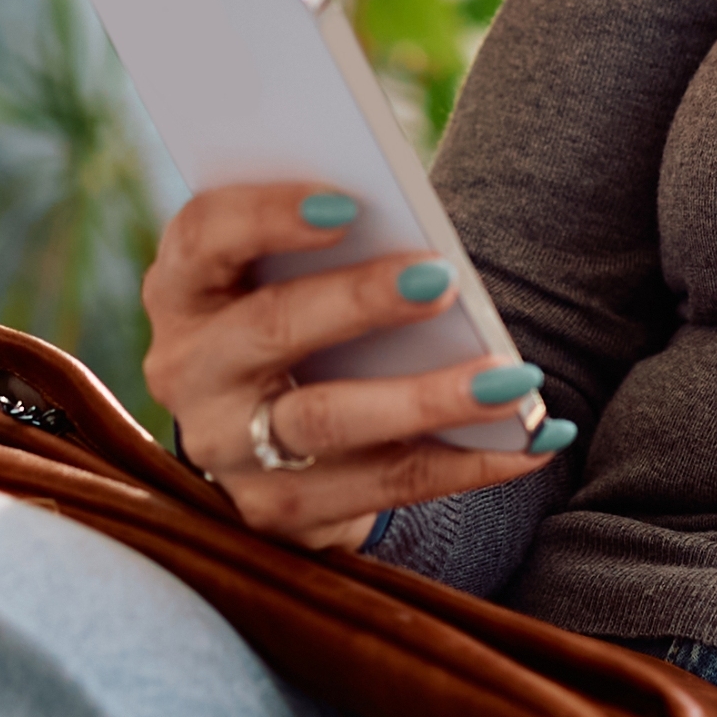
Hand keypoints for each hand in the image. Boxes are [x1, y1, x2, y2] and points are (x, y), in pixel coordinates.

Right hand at [142, 181, 569, 556]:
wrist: (270, 446)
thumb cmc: (302, 321)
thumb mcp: (289, 276)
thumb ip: (329, 247)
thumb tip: (423, 243)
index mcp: (184, 289)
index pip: (202, 238)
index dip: (267, 216)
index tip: (348, 204)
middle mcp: (187, 370)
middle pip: (269, 329)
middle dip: (359, 302)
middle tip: (443, 281)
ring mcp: (225, 450)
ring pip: (326, 420)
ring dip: (428, 397)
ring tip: (512, 380)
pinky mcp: (276, 511)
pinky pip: (382, 485)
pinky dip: (466, 462)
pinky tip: (532, 442)